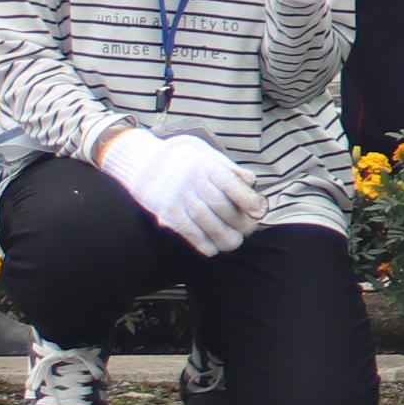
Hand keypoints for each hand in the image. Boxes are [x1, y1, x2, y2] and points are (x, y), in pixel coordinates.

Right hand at [102, 126, 264, 257]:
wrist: (144, 162)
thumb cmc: (184, 159)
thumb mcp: (207, 154)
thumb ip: (228, 169)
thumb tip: (251, 182)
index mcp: (206, 166)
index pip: (231, 184)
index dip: (248, 199)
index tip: (259, 211)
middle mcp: (192, 181)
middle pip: (221, 206)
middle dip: (239, 222)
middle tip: (249, 230)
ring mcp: (178, 197)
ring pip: (205, 222)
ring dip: (223, 237)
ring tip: (234, 243)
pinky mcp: (166, 212)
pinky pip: (187, 230)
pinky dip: (201, 242)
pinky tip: (213, 250)